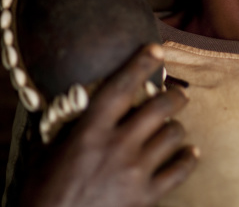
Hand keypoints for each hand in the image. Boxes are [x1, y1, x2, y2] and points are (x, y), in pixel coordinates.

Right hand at [23, 44, 198, 206]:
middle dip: (175, 96)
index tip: (156, 50)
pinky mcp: (147, 198)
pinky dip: (188, 158)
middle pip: (160, 108)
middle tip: (177, 94)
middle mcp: (117, 147)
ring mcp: (135, 173)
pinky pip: (180, 170)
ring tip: (172, 128)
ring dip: (176, 128)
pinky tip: (190, 153)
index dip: (140, 64)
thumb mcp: (49, 155)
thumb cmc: (45, 197)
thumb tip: (85, 102)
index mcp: (90, 132)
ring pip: (173, 134)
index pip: (120, 87)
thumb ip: (71, 127)